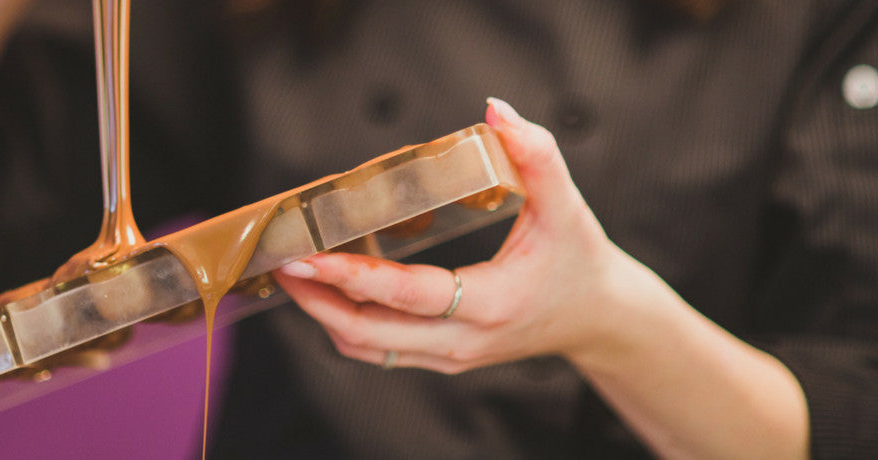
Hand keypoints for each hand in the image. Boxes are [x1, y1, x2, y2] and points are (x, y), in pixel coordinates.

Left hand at [273, 97, 669, 372]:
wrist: (597, 318)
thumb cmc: (578, 259)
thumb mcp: (566, 205)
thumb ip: (536, 155)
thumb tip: (495, 109)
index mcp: (489, 303)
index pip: (405, 295)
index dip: (350, 278)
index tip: (304, 258)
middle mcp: (462, 341)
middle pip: (368, 334)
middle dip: (316, 300)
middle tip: (280, 263)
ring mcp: (449, 357)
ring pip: (367, 349)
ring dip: (325, 315)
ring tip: (295, 276)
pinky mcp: (442, 360)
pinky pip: (380, 351)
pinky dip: (347, 324)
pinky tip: (330, 291)